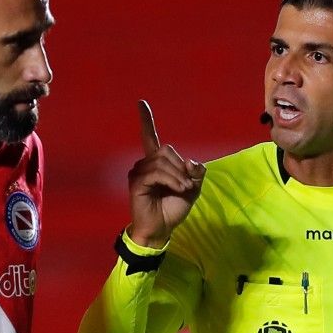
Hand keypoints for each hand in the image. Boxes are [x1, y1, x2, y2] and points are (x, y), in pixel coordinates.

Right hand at [127, 100, 203, 247]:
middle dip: (181, 167)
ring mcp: (138, 172)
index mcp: (156, 163)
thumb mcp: (192, 189)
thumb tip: (191, 161)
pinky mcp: (136, 182)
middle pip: (166, 150)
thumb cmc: (173, 209)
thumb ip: (195, 173)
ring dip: (179, 176)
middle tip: (187, 185)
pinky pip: (158, 173)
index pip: (150, 137)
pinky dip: (172, 180)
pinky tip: (179, 189)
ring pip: (163, 161)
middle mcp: (144, 164)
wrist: (161, 229)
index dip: (146, 120)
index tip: (140, 103)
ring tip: (184, 189)